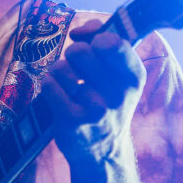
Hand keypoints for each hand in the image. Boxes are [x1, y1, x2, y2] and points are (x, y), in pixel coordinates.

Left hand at [41, 19, 145, 170]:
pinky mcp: (73, 122)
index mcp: (133, 77)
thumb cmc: (105, 100)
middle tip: (78, 70)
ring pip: (61, 68)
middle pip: (80, 51)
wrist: (102, 151)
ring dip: (59, 72)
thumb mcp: (116, 73)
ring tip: (68, 85)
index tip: (93, 46)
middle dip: (73, 55)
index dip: (95, 38)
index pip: (112, 42)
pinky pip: (49, 84)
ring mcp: (96, 109)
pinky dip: (49, 85)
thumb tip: (81, 31)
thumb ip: (102, 39)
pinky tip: (58, 95)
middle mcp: (119, 94)